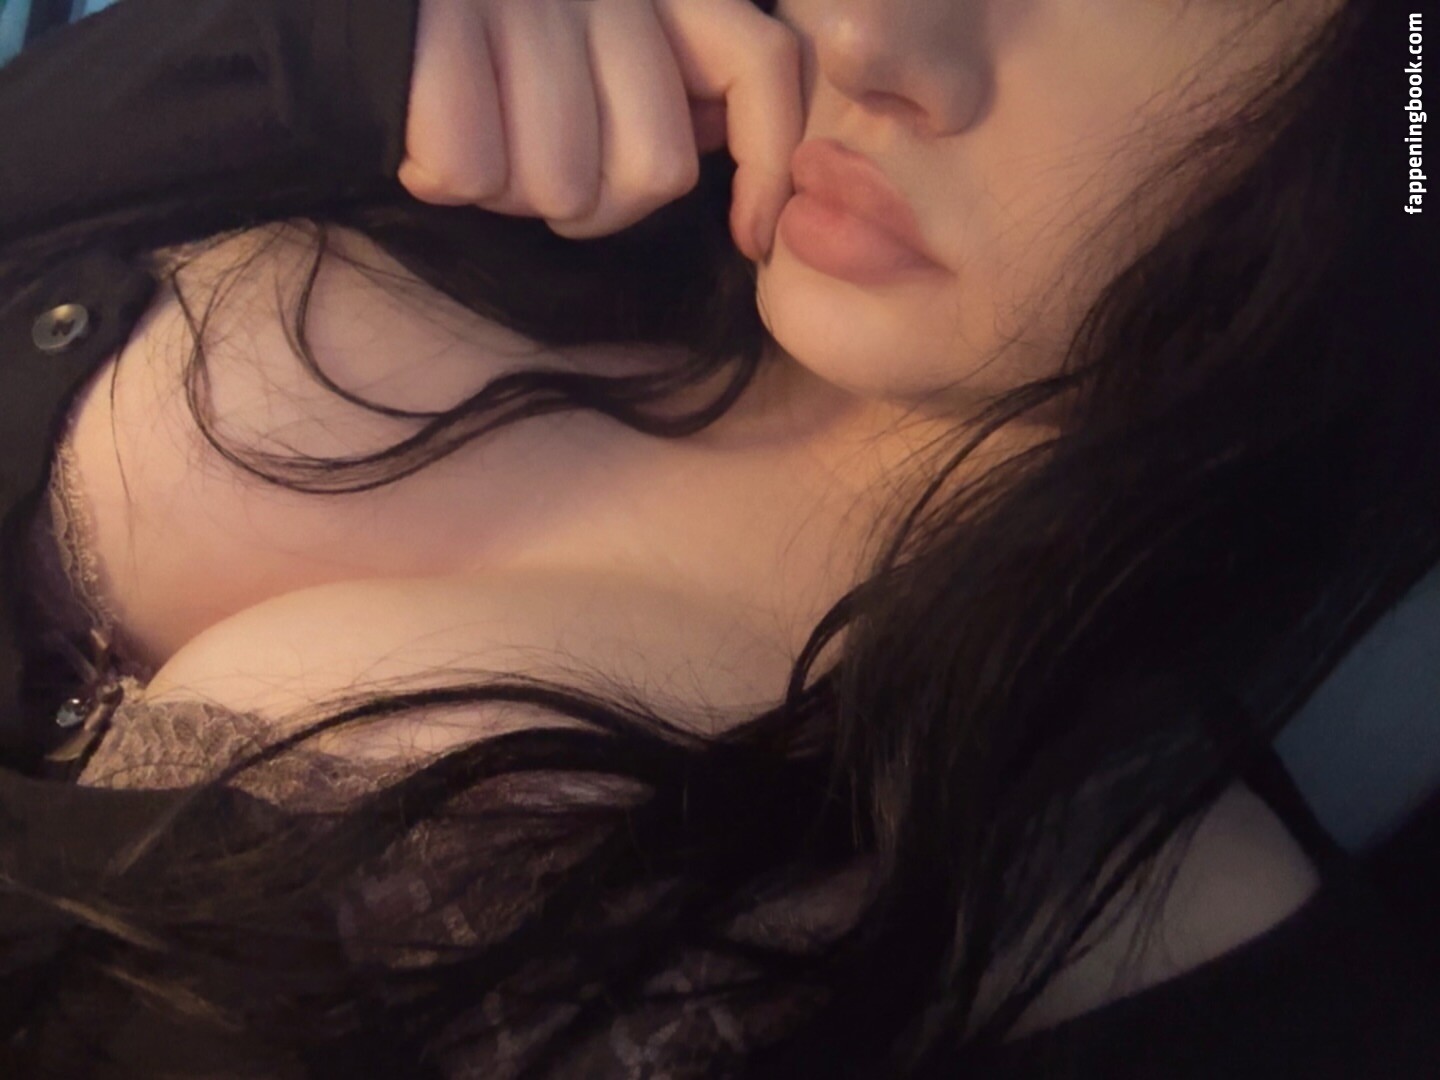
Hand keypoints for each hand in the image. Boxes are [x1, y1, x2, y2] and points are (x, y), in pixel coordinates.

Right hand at [397, 0, 803, 261]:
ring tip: (476, 138)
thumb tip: (719, 143)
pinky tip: (426, 136)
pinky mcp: (441, 22)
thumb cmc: (485, 38)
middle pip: (658, 172)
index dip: (767, 166)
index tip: (749, 237)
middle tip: (536, 169)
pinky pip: (471, 173)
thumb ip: (673, 79)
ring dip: (511, 192)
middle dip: (597, 207)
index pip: (761, 67)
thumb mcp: (598, 37)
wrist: (356, 6)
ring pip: (561, 188)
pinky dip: (441, 175)